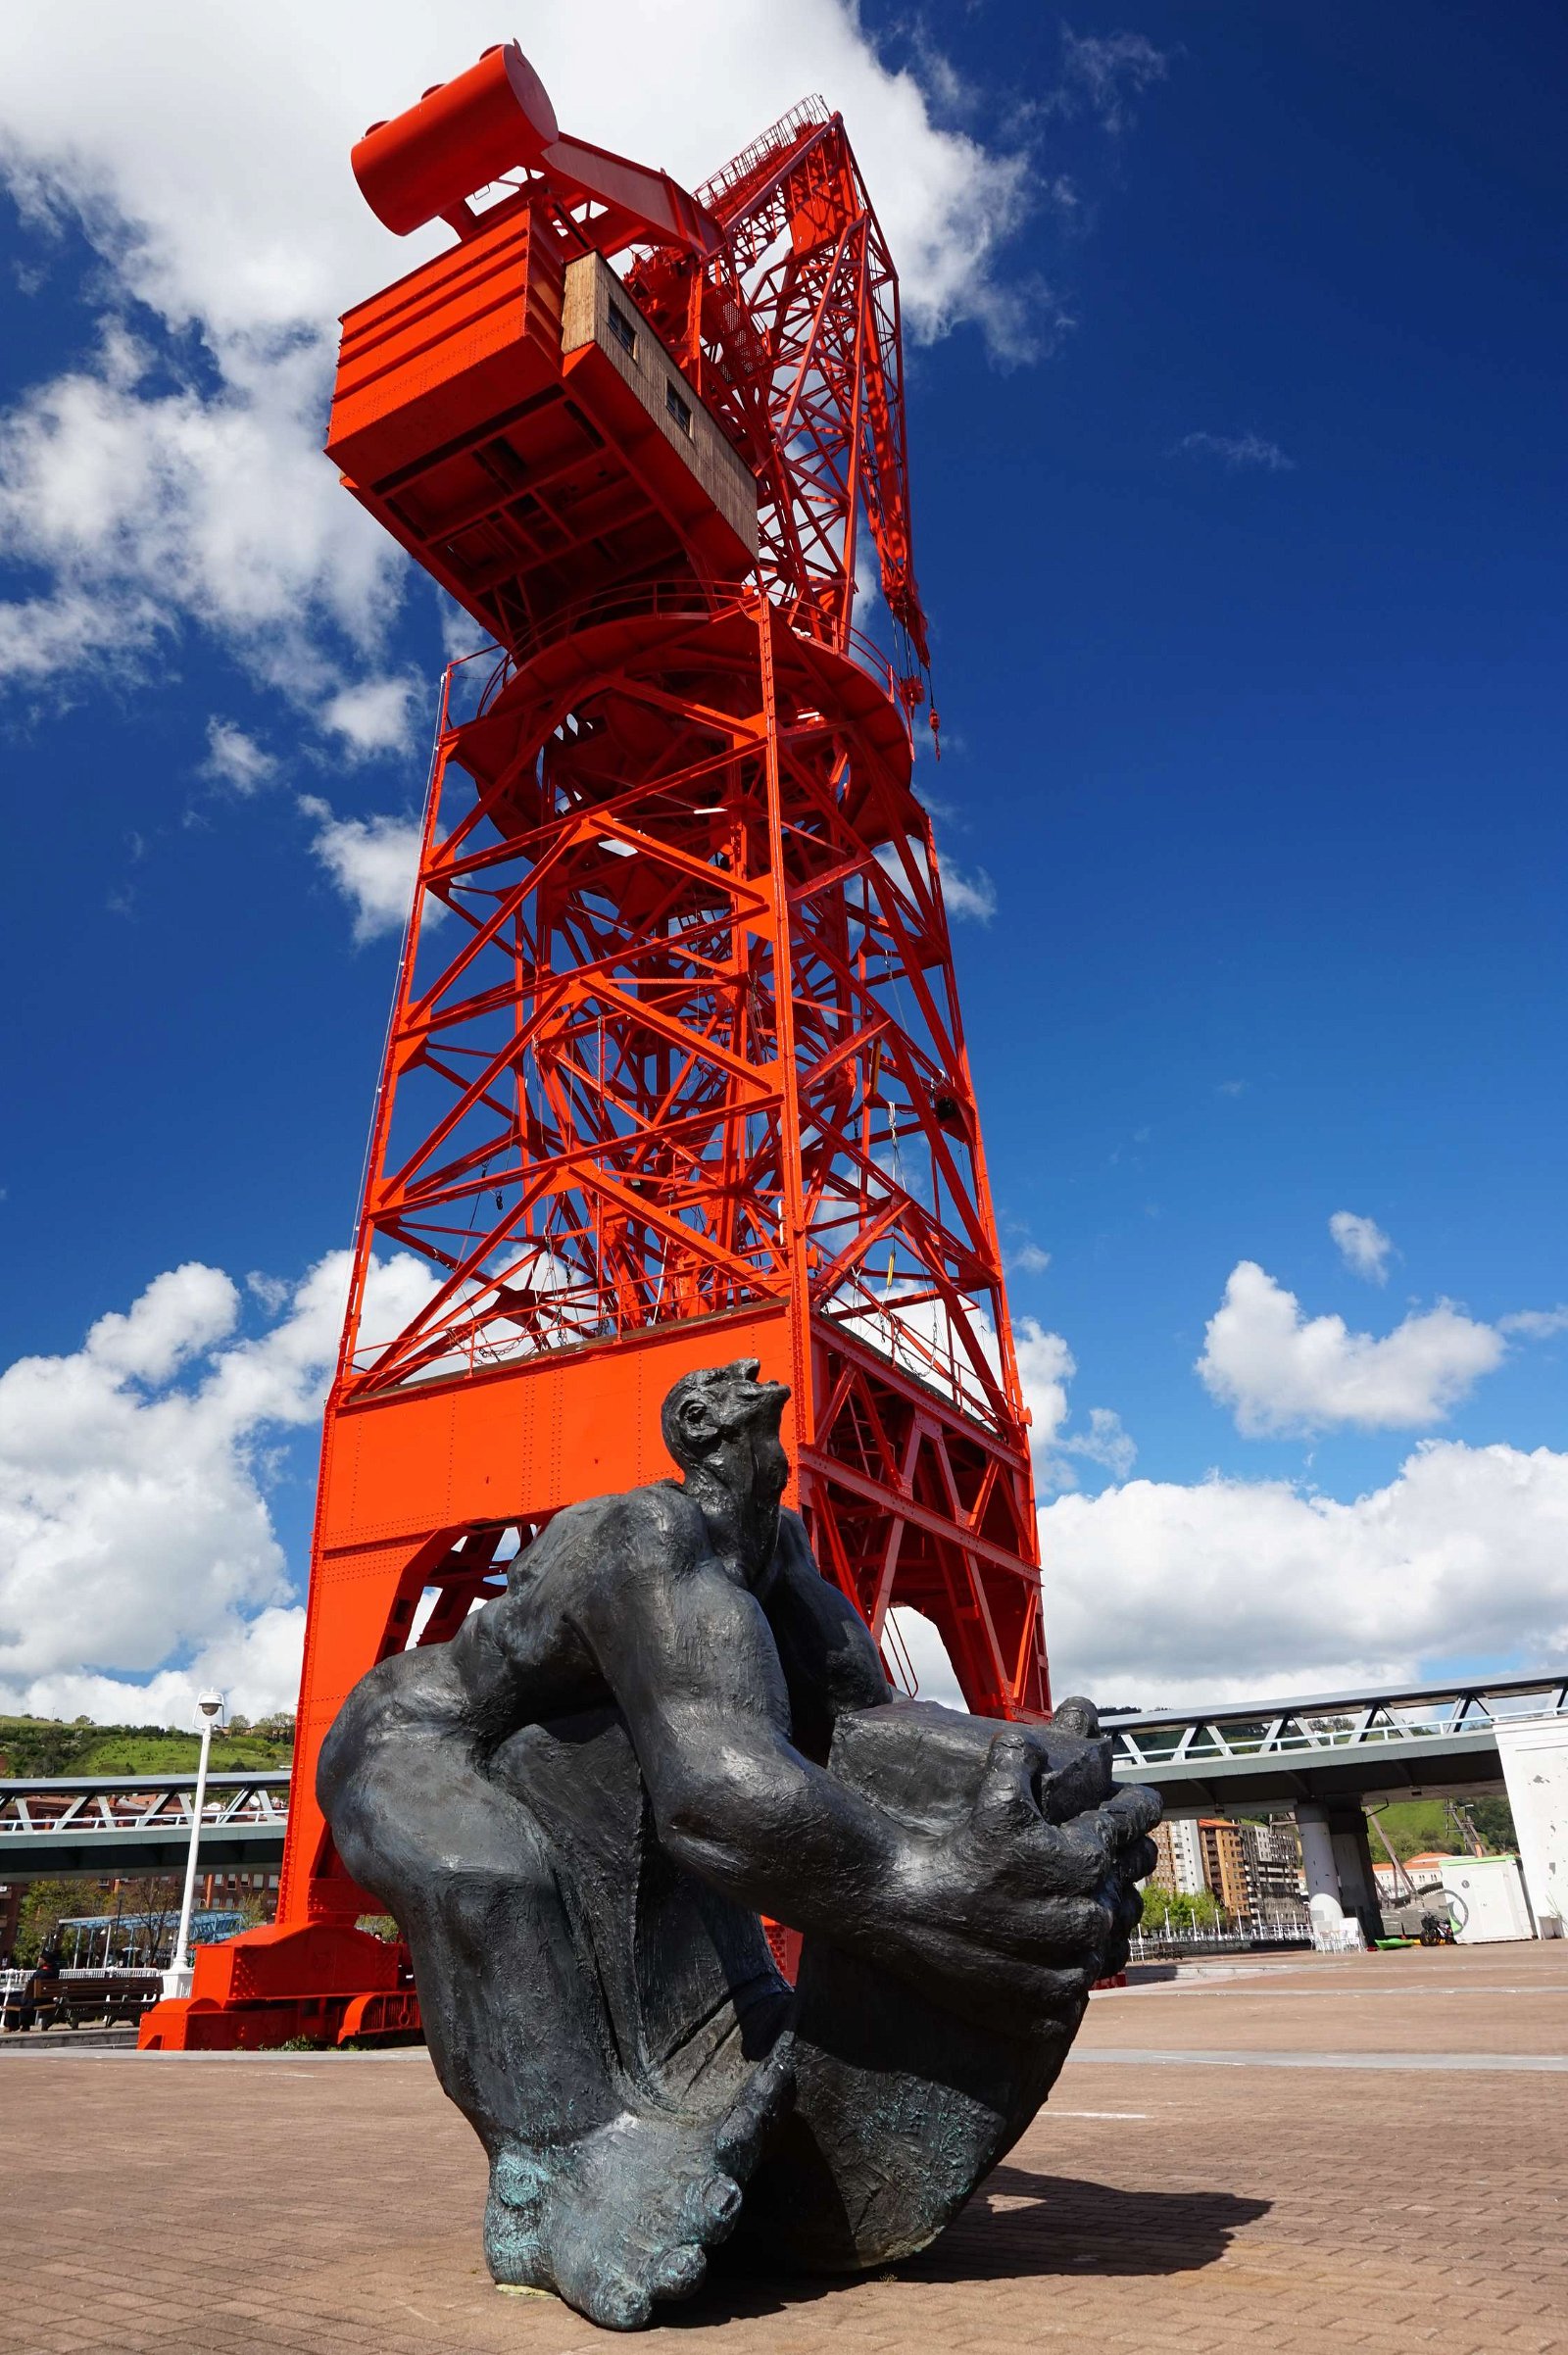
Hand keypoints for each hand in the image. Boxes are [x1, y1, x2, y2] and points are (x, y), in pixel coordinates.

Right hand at [889, 1716, 1159, 2019]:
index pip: (1137, 1822)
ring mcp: (1071, 1968)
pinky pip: (1079, 1989)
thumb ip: (1027, 1756)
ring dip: (1100, 1919)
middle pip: (1132, 1885)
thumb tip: (1057, 1725)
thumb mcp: (994, 1794)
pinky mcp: (1049, 2009)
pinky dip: (1069, 1971)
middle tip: (1103, 1856)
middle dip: (1122, 1865)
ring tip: (1078, 1903)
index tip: (1138, 1804)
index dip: (1138, 1807)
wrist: (903, 1912)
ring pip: (1110, 1940)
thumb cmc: (953, 1848)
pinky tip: (1052, 1951)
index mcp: (1088, 1863)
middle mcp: (1090, 1919)